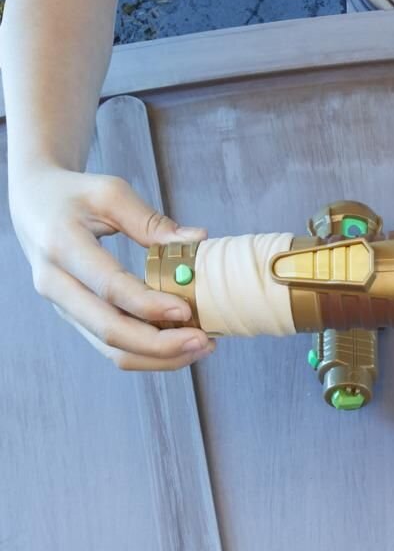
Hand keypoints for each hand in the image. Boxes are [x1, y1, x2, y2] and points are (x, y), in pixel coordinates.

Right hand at [10, 163, 214, 369]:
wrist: (32, 205)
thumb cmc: (74, 195)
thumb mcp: (110, 193)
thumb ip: (151, 221)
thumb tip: (198, 239)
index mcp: (61, 246)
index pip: (109, 287)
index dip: (149, 305)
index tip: (188, 310)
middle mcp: (55, 284)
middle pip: (109, 330)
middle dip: (160, 344)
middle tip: (204, 340)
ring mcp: (63, 306)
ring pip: (110, 349)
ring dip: (159, 357)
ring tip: (202, 345)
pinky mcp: (75, 317)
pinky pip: (111, 348)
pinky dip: (148, 354)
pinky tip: (182, 344)